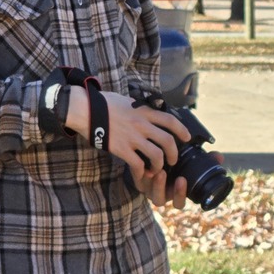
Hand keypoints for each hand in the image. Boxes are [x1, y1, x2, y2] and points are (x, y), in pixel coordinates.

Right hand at [65, 87, 189, 176]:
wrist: (86, 110)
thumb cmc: (105, 103)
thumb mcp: (128, 101)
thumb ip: (141, 109)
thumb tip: (150, 112)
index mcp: (145, 112)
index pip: (171, 121)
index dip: (182, 130)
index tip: (187, 138)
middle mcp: (142, 125)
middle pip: (168, 141)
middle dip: (174, 153)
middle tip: (173, 160)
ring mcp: (132, 138)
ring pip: (156, 155)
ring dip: (160, 164)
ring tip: (158, 168)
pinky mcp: (121, 149)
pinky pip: (138, 164)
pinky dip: (142, 171)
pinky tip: (142, 173)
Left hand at [141, 151, 225, 211]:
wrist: (151, 158)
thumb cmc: (175, 163)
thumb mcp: (189, 162)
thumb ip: (204, 160)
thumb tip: (219, 156)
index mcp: (174, 193)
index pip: (178, 203)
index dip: (180, 194)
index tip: (183, 180)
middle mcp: (161, 194)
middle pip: (161, 200)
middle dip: (166, 189)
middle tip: (173, 176)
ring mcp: (148, 188)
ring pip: (150, 192)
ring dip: (156, 183)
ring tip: (160, 170)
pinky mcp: (137, 180)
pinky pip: (138, 180)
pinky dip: (142, 173)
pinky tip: (146, 164)